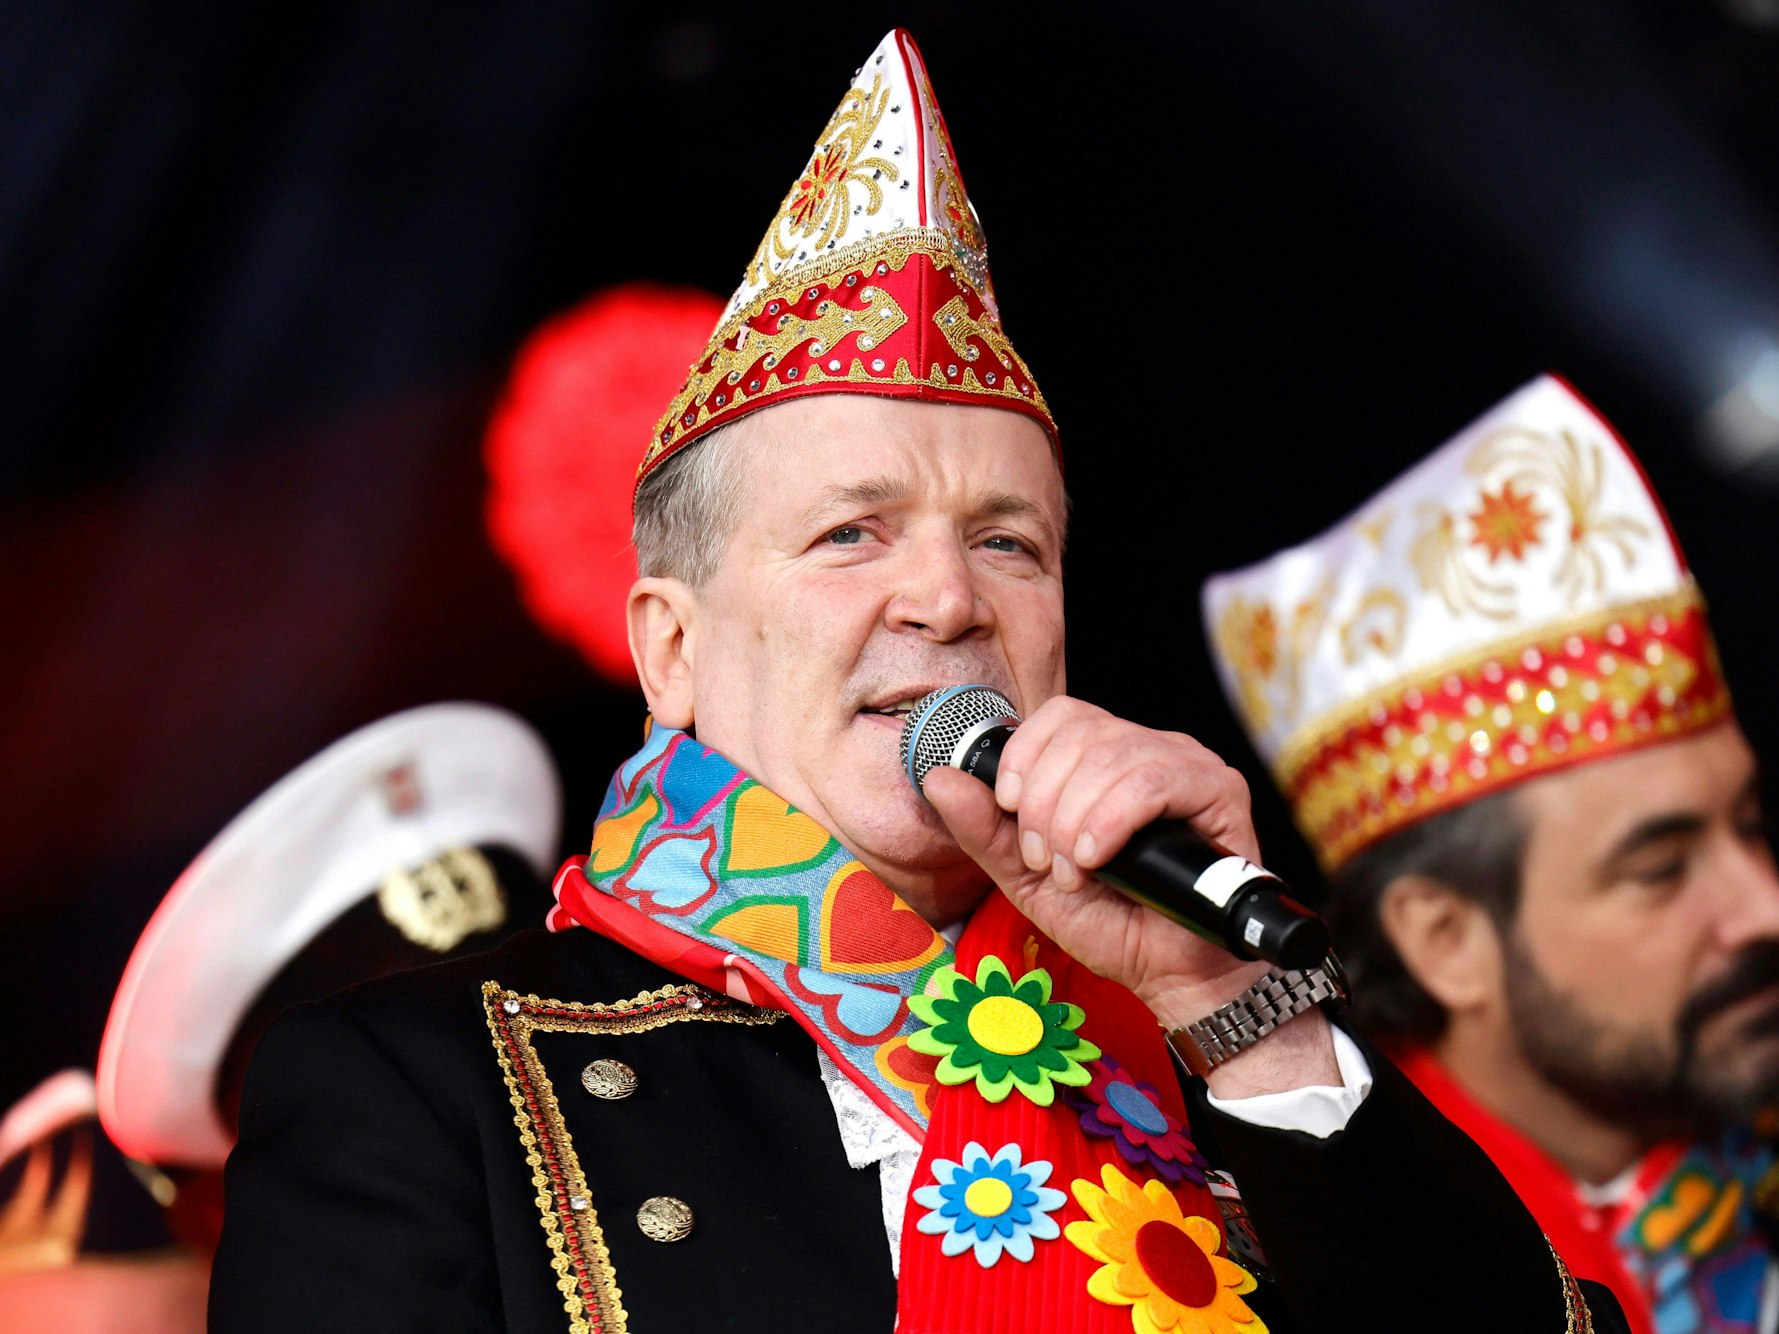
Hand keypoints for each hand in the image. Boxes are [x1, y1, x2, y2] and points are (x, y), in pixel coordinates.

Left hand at [924, 696, 1338, 1093]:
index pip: (1057, 715)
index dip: (1023, 756)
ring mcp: (1186, 765)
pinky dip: (1110, 820)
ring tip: (1075, 872)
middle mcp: (1147, 749)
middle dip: (1042, 802)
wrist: (1167, 974)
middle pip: (1078, 734)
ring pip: (1111, 755)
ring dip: (1073, 821)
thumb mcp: (1026, 876)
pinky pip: (1154, 780)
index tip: (1009, 809)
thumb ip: (983, 829)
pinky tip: (1097, 858)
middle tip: (1045, 860)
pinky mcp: (1219, 791)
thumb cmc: (1108, 920)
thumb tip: (939, 777)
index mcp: (1103, 758)